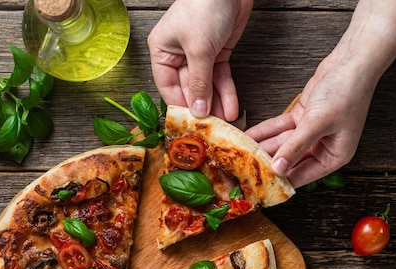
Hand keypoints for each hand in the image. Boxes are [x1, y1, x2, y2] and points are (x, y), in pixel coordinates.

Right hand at [147, 0, 252, 120]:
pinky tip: (233, 108)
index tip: (192, 127)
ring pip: (207, 87)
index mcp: (162, 51)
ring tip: (226, 123)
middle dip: (203, 109)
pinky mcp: (218, 53)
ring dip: (217, 104)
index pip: (168, 88)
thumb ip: (199, 83)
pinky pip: (220, 78)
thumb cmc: (204, 7)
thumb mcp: (199, 49)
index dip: (180, 108)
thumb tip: (197, 111)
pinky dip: (227, 93)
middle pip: (189, 90)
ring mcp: (199, 55)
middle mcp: (178, 55)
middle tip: (213, 129)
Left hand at [246, 54, 374, 188]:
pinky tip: (248, 135)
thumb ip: (296, 146)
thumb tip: (279, 169)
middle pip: (290, 160)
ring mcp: (312, 132)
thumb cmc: (346, 93)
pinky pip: (280, 128)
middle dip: (268, 162)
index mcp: (334, 157)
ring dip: (263, 146)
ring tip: (241, 152)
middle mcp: (323, 147)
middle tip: (245, 168)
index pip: (303, 175)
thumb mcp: (318, 123)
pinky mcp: (303, 117)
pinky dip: (265, 131)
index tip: (261, 186)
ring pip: (283, 143)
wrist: (351, 62)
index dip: (282, 181)